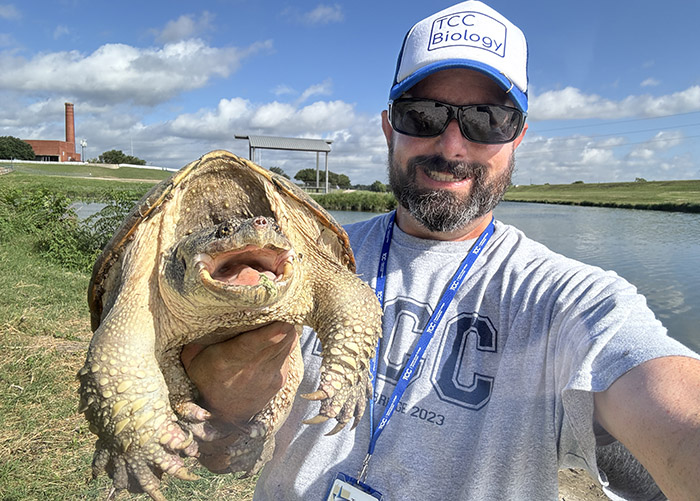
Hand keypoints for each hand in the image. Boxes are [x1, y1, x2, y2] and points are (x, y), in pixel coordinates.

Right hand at [181, 322, 298, 425]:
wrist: (220, 416)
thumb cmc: (205, 378)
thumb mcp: (192, 358)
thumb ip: (199, 337)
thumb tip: (205, 313)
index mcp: (226, 360)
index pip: (253, 344)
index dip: (270, 331)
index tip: (282, 318)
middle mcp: (251, 369)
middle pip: (279, 339)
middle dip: (284, 320)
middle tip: (283, 304)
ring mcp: (268, 377)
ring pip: (287, 345)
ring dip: (288, 330)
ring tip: (282, 315)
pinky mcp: (278, 382)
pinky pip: (288, 355)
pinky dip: (286, 343)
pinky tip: (280, 335)